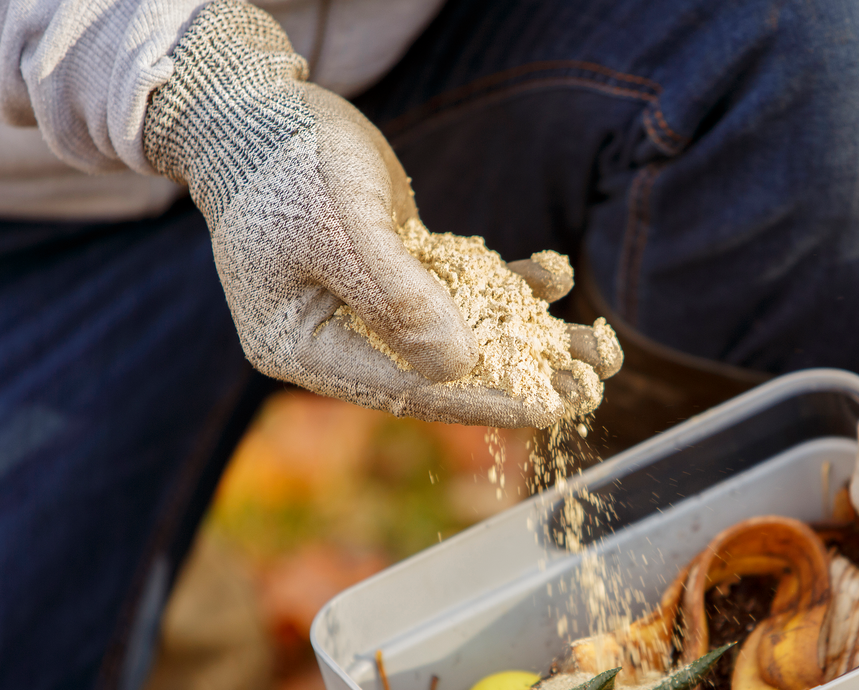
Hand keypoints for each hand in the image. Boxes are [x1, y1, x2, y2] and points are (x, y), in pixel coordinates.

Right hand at [144, 0, 611, 426]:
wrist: (257, 109)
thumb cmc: (286, 167)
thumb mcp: (343, 231)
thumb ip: (397, 300)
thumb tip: (459, 367)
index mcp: (305, 350)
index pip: (403, 390)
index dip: (478, 401)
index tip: (544, 411)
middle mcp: (340, 339)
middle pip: (441, 371)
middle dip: (519, 378)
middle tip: (588, 391)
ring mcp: (372, 305)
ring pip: (463, 331)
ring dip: (531, 337)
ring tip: (600, 349)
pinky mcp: (400, 268)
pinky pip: (463, 287)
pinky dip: (509, 283)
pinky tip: (556, 276)